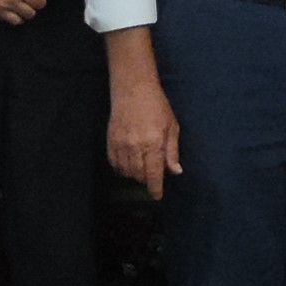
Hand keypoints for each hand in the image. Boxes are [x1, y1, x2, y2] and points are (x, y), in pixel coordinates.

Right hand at [107, 77, 182, 199]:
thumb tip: (175, 172)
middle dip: (146, 179)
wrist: (133, 89)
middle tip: (152, 173)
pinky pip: (114, 164)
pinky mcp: (110, 141)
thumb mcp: (172, 127)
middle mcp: (136, 146)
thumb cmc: (157, 106)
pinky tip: (128, 164)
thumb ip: (172, 151)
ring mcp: (121, 144)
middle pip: (139, 175)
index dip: (155, 188)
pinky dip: (121, 168)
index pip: (153, 174)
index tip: (157, 196)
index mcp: (153, 143)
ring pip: (126, 172)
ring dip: (135, 174)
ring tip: (141, 167)